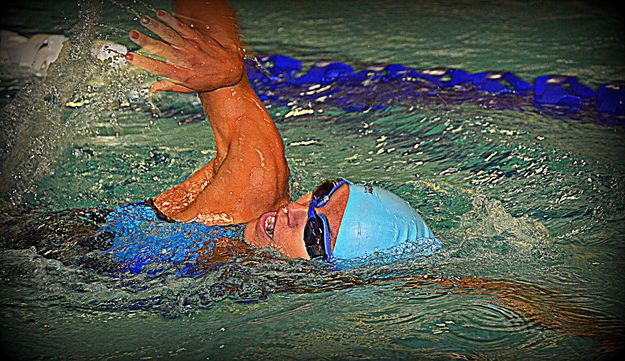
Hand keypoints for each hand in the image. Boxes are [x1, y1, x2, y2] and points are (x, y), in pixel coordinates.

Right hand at [126, 10, 243, 92]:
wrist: (230, 70)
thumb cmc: (208, 81)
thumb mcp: (190, 88)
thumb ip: (169, 86)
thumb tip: (151, 89)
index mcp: (181, 75)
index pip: (158, 68)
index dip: (143, 62)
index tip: (129, 56)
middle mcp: (185, 60)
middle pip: (162, 49)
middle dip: (146, 41)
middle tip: (132, 34)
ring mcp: (191, 47)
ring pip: (170, 35)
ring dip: (156, 26)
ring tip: (143, 21)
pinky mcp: (197, 37)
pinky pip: (182, 27)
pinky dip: (171, 20)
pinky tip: (160, 14)